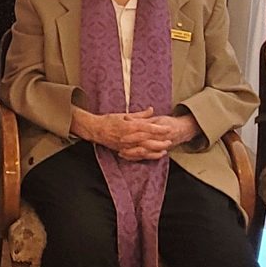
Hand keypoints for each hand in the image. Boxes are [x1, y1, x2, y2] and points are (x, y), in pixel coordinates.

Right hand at [74, 108, 195, 160]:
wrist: (95, 130)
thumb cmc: (108, 120)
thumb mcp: (124, 114)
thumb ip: (140, 114)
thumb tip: (151, 110)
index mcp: (129, 126)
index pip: (148, 128)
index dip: (159, 129)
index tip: (168, 129)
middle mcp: (128, 137)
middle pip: (148, 141)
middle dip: (160, 141)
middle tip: (170, 140)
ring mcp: (126, 145)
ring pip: (144, 150)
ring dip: (155, 151)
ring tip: (165, 150)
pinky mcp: (123, 151)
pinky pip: (137, 156)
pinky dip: (146, 156)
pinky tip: (153, 156)